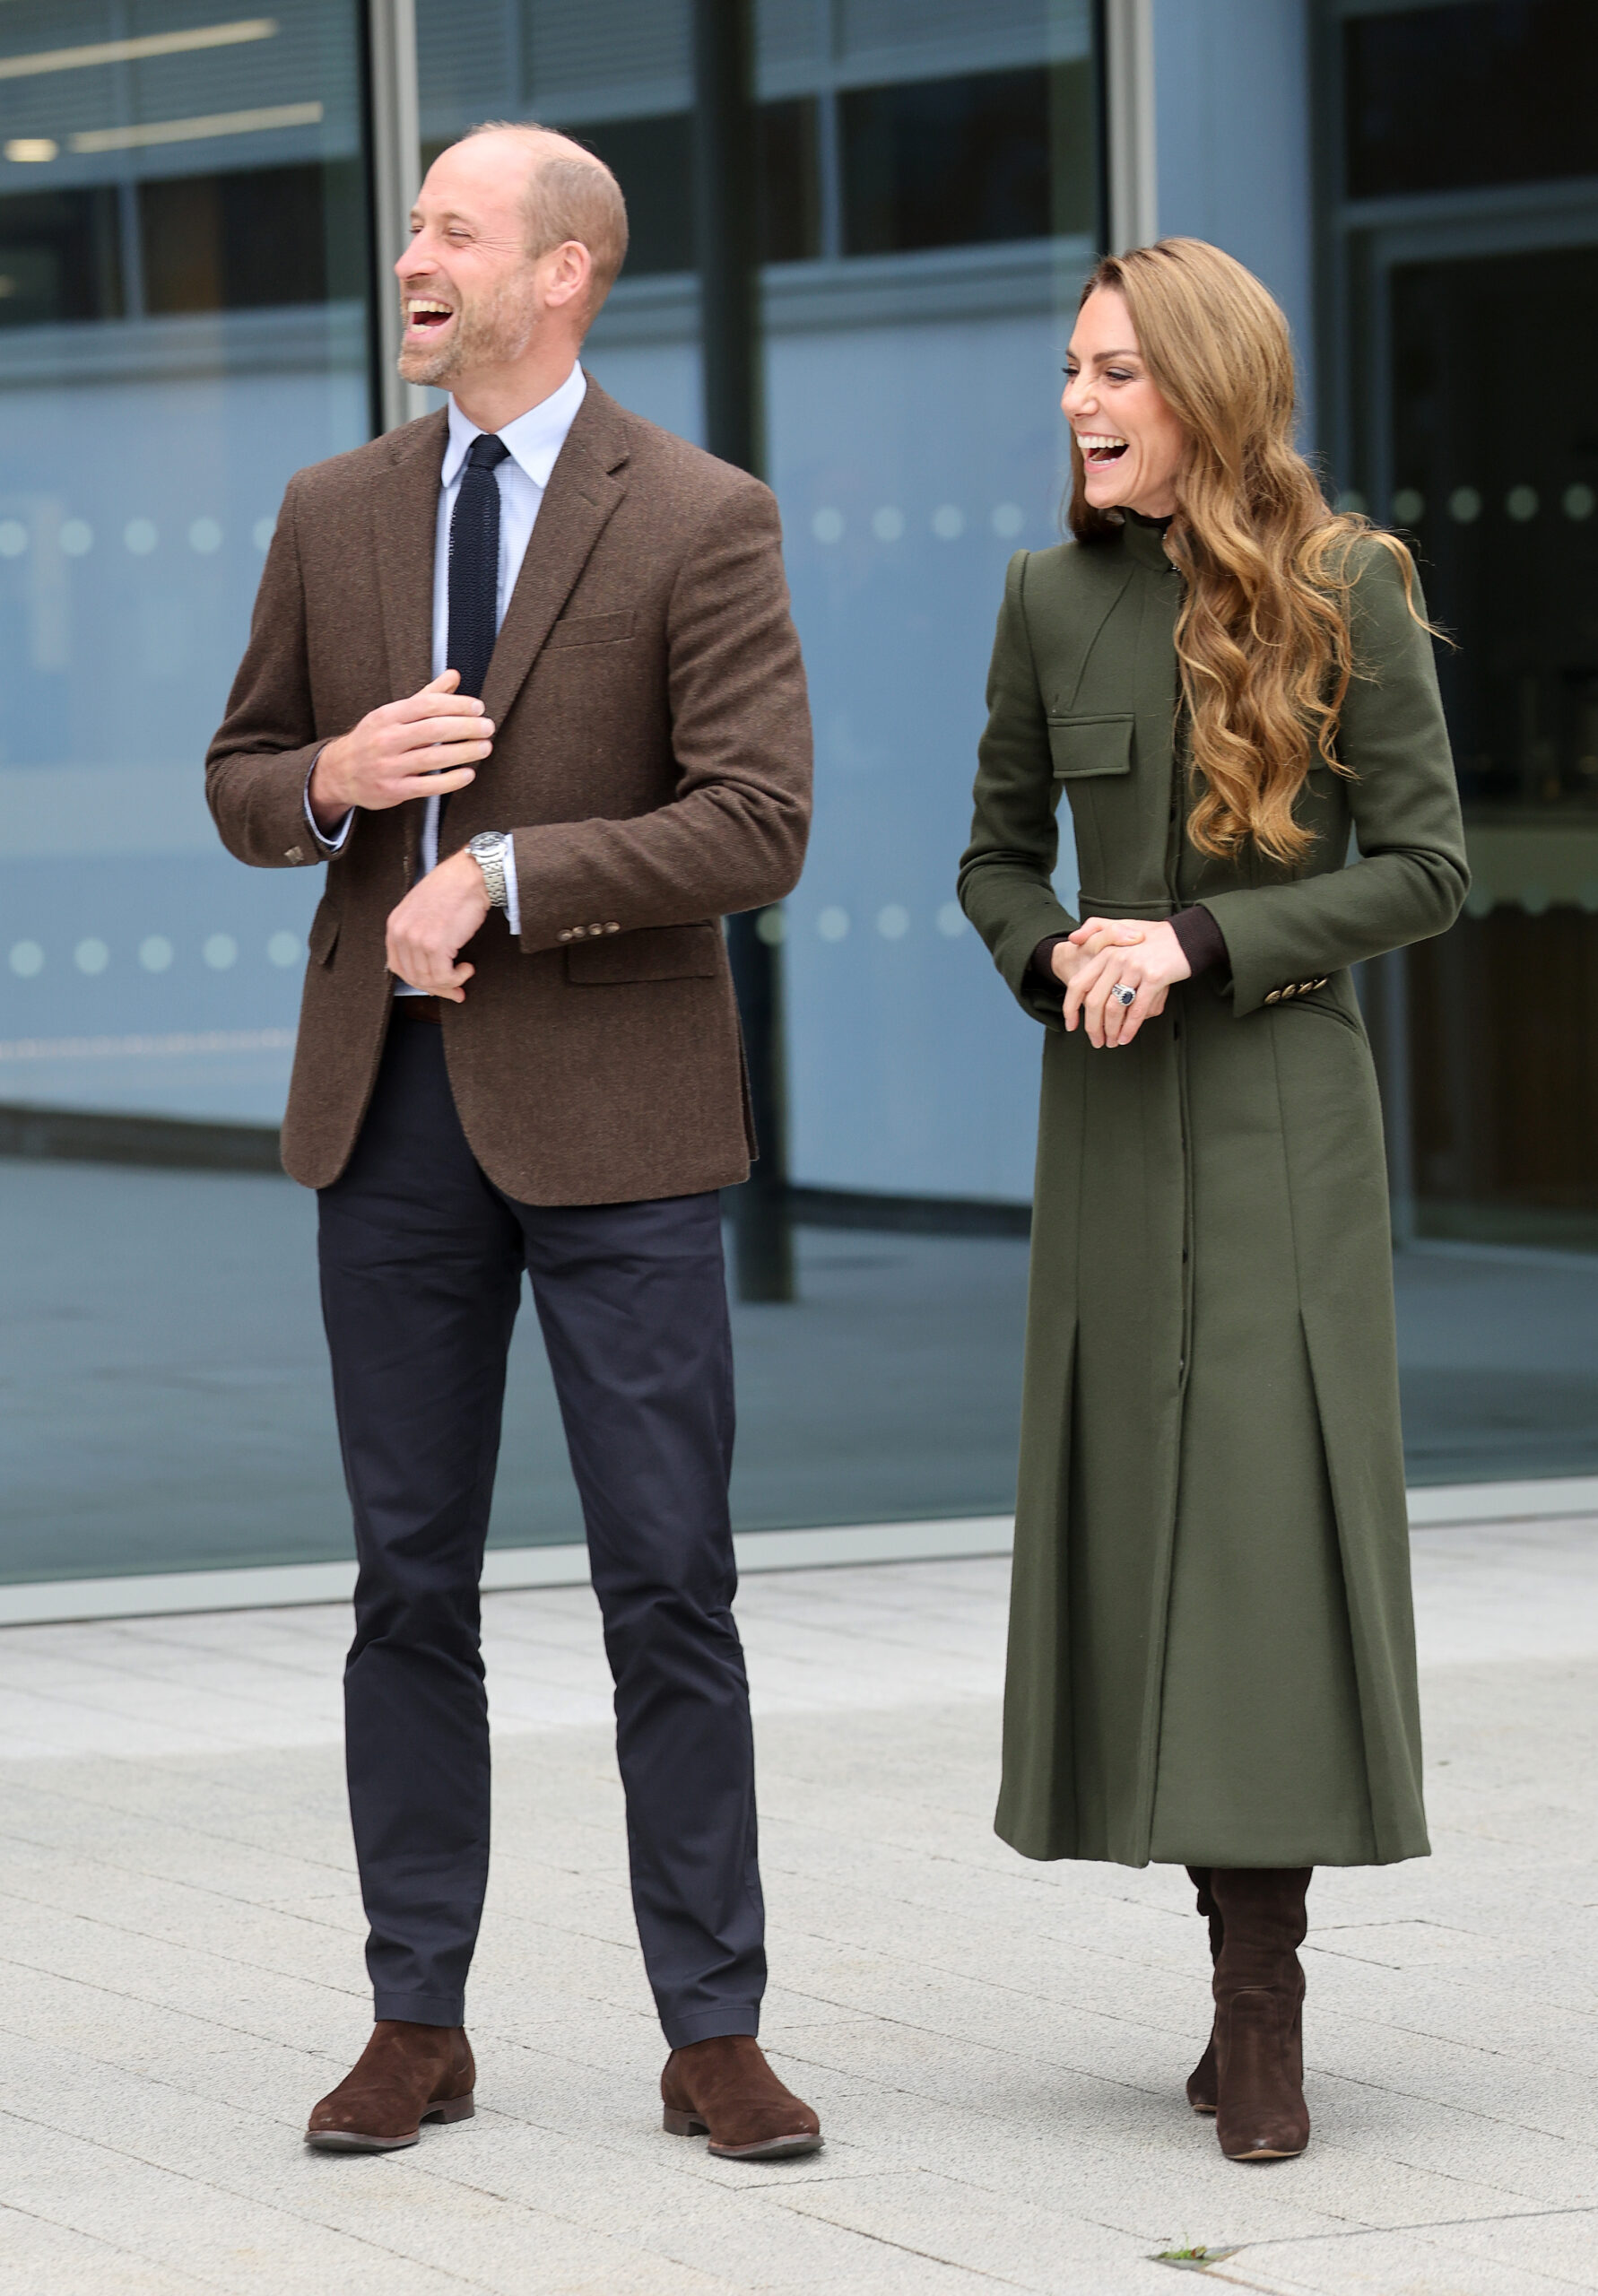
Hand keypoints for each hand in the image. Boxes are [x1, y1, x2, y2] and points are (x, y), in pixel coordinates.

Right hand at [309, 670, 492, 830]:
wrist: (340, 772)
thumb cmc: (374, 739)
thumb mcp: (394, 713)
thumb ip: (427, 696)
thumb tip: (455, 676)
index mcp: (388, 715)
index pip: (427, 705)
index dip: (457, 705)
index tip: (478, 707)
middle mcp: (386, 739)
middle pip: (434, 729)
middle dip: (466, 727)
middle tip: (487, 727)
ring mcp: (389, 766)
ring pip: (434, 757)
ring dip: (464, 752)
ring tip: (484, 747)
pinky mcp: (394, 790)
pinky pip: (428, 785)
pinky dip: (451, 780)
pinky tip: (468, 773)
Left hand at [385, 849, 490, 1001]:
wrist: (469, 876)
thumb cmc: (452, 888)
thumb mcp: (422, 909)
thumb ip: (417, 933)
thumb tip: (427, 963)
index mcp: (395, 924)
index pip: (398, 966)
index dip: (417, 981)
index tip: (434, 985)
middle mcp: (401, 933)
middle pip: (413, 976)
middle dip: (436, 988)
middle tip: (455, 991)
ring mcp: (417, 940)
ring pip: (429, 979)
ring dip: (450, 983)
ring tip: (464, 974)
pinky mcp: (435, 945)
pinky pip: (444, 976)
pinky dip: (458, 978)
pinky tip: (467, 968)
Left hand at [1060, 917, 1190, 1047]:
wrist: (1186, 935)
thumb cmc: (1153, 936)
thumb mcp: (1120, 924)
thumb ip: (1094, 928)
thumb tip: (1072, 940)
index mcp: (1106, 951)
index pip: (1079, 984)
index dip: (1070, 1008)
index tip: (1071, 1025)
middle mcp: (1117, 959)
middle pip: (1094, 1002)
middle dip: (1092, 1027)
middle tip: (1096, 1041)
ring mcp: (1135, 968)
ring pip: (1114, 1009)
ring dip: (1110, 1031)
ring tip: (1111, 1042)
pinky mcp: (1155, 978)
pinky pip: (1137, 1010)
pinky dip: (1129, 1028)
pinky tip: (1126, 1037)